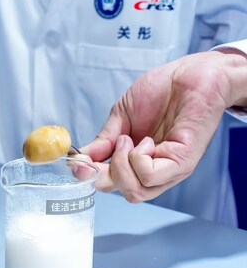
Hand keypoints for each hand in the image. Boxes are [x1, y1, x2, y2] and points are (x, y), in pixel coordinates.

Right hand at [81, 50, 246, 202]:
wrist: (189, 73)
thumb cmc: (161, 91)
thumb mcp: (121, 118)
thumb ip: (104, 141)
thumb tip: (82, 159)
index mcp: (140, 161)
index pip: (114, 185)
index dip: (91, 178)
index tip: (77, 162)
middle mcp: (157, 169)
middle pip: (126, 194)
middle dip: (104, 175)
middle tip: (106, 149)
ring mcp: (171, 168)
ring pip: (136, 191)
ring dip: (122, 165)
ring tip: (127, 139)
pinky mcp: (183, 161)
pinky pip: (150, 175)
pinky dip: (137, 159)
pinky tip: (143, 141)